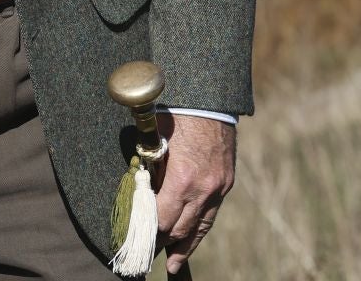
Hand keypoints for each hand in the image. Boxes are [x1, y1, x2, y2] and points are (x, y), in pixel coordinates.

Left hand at [153, 113, 234, 274]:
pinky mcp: (226, 182)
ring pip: (199, 226)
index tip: (134, 237)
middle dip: (162, 241)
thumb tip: (140, 189)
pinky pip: (211, 213)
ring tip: (173, 263)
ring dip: (184, 245)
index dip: (147, 230)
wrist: (209, 97)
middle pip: (179, 227)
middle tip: (146, 252)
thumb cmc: (175, 113)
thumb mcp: (153, 140)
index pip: (161, 219)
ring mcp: (218, 188)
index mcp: (182, 180)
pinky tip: (191, 240)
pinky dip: (199, 229)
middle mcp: (203, 190)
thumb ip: (148, 169)